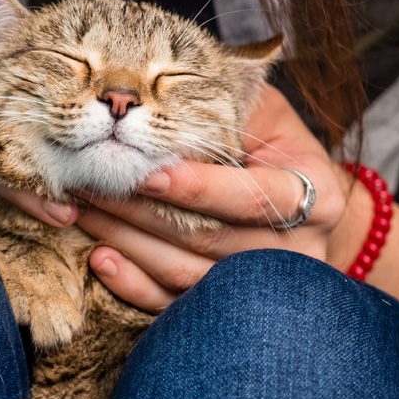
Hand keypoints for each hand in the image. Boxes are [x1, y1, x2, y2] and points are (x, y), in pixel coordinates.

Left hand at [75, 85, 369, 311]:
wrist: (300, 208)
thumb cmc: (273, 147)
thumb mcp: (266, 114)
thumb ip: (229, 106)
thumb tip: (162, 91)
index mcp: (314, 195)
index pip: (253, 197)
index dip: (199, 188)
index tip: (146, 173)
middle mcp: (295, 250)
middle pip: (208, 239)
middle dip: (141, 211)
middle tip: (90, 183)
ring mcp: (260, 288)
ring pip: (185, 273)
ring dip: (127, 243)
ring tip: (83, 212)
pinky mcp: (226, 307)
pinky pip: (173, 305)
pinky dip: (132, 284)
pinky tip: (100, 258)